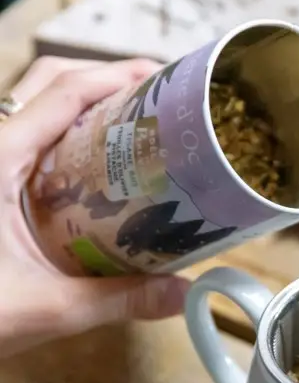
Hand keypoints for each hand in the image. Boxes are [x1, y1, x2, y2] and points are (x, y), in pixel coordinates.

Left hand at [0, 57, 188, 358]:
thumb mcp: (45, 307)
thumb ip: (118, 300)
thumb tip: (182, 293)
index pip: (61, 94)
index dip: (115, 76)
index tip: (161, 77)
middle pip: (49, 85)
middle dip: (106, 78)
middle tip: (157, 95)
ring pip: (37, 109)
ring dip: (87, 104)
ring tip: (138, 122)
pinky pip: (32, 142)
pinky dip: (70, 136)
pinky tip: (101, 165)